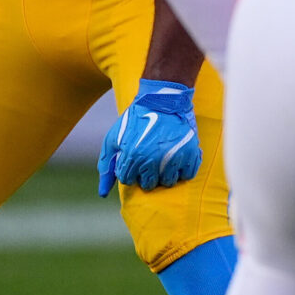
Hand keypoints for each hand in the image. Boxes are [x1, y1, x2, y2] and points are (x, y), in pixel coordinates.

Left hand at [96, 79, 201, 195]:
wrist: (163, 100)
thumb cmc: (135, 120)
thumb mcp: (113, 139)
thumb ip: (106, 166)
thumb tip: (103, 194)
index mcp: (132, 157)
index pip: (129, 180)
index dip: (130, 170)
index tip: (134, 159)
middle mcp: (153, 160)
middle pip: (149, 184)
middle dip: (146, 175)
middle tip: (149, 160)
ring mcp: (174, 157)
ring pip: (168, 182)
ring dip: (165, 174)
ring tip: (163, 159)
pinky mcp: (191, 152)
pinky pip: (188, 175)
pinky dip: (182, 170)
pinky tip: (177, 159)